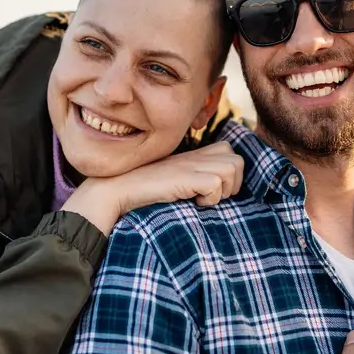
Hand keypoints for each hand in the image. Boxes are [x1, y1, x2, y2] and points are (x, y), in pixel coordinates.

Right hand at [61, 142, 243, 234]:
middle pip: (237, 159)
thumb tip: (212, 194)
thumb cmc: (140, 193)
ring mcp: (190, 165)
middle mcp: (194, 156)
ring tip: (202, 200)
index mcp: (192, 156)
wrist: (115, 192)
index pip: (229, 151)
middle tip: (210, 197)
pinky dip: (210, 199)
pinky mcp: (185, 177)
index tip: (213, 192)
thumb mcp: (170, 182)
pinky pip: (216, 185)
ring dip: (223, 191)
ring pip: (233, 168)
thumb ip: (190, 180)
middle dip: (232, 184)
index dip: (229, 173)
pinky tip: (192, 202)